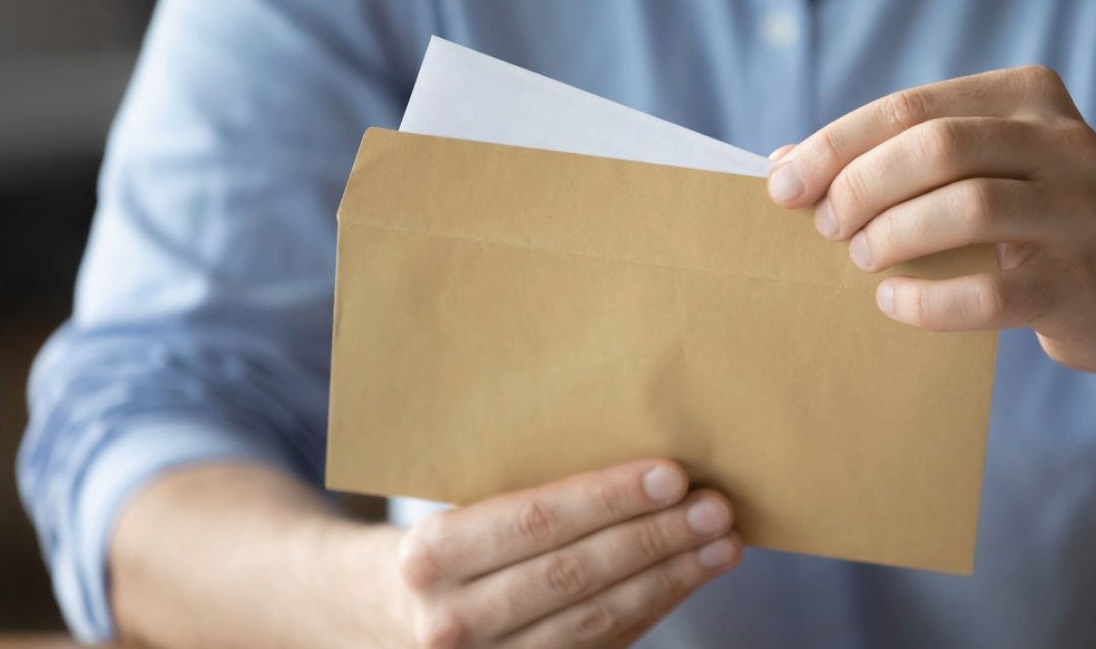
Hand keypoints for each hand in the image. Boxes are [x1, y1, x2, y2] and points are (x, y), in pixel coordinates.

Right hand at [392, 461, 741, 647]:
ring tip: (722, 543)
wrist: (374, 616)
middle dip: (655, 539)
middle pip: (575, 575)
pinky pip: (602, 647)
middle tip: (716, 507)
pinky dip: (653, 608)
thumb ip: (523, 495)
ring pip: (597, 621)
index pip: (536, 521)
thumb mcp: (452, 508)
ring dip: (670, 579)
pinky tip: (688, 576)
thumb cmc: (437, 543)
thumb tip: (636, 464)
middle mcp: (452, 620)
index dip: (609, 499)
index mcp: (432, 555)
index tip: (672, 474)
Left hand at [766, 66, 1095, 379]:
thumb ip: (897, 160)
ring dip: (894, 235)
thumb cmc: (1032, 231)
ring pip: (968, 207)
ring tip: (861, 259)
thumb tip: (784, 163)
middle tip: (826, 226)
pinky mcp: (1082, 285)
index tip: (784, 183)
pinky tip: (892, 303)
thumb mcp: (982, 175)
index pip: (913, 106)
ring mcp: (1083, 212)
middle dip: (861, 186)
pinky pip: (989, 291)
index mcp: (1030, 97)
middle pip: (936, 146)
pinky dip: (927, 300)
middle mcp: (1065, 142)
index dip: (837, 144)